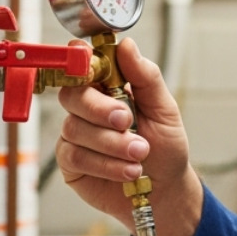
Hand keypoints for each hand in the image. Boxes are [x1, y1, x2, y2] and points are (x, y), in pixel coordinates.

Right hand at [55, 37, 202, 235]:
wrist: (166, 189)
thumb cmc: (165, 147)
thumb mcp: (164, 109)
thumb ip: (145, 77)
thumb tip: (127, 45)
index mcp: (108, 87)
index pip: (85, 65)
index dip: (81, 62)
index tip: (92, 66)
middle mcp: (87, 108)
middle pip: (73, 95)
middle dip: (101, 109)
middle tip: (128, 122)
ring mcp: (76, 135)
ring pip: (76, 128)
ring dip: (112, 143)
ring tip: (140, 154)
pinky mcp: (71, 163)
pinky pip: (76, 156)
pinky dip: (105, 164)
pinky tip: (126, 171)